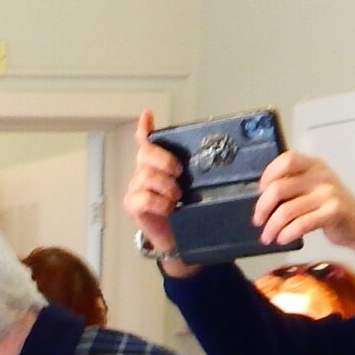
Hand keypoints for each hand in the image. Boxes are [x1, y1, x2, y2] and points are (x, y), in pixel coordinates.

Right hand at [123, 111, 189, 269]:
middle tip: (179, 171)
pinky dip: (158, 201)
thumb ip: (198, 169)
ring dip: (165, 185)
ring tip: (178, 196)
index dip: (145, 128)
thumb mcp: (196, 185)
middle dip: (163, 159)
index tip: (148, 115)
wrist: (178, 239)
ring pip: (146, 176)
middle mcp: (143, 172)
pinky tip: (169, 208)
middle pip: (145, 154)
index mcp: (157, 164)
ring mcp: (136, 188)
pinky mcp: (133, 205)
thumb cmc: (187, 209)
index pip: (146, 141)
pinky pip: (143, 197)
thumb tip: (221, 153)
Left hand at [253, 151, 354, 269]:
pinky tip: (282, 239)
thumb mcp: (312, 188)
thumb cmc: (329, 207)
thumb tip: (261, 198)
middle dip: (262, 208)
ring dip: (271, 227)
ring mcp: (328, 193)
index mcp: (314, 165)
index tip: (261, 192)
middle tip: (258, 221)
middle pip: (278, 188)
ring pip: (286, 211)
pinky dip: (286, 234)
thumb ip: (292, 186)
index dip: (268, 175)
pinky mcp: (333, 212)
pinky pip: (301, 224)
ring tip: (267, 237)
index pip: (286, 160)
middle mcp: (321, 175)